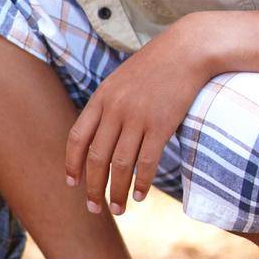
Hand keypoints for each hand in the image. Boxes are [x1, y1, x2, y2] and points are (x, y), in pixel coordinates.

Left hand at [65, 16, 215, 215]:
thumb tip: (98, 135)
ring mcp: (137, 117)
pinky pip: (147, 161)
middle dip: (92, 187)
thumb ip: (107, 105)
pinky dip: (141, 182)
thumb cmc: (155, 67)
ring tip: (118, 209)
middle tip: (94, 209)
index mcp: (101, 98)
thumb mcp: (120, 81)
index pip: (77, 138)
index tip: (71, 184)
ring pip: (120, 164)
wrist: (187, 50)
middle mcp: (114, 109)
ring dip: (116, 191)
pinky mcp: (161, 124)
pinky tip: (139, 196)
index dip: (71, 164)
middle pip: (95, 157)